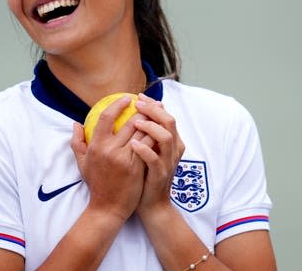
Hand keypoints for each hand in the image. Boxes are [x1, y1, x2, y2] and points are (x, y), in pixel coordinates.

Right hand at [70, 95, 146, 221]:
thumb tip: (76, 123)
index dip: (117, 105)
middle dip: (141, 109)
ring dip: (152, 121)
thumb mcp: (82, 163)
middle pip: (130, 122)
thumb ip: (77, 142)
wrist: (108, 208)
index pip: (106, 117)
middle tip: (147, 102)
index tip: (126, 98)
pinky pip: (149, 146)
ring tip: (157, 112)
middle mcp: (110, 150)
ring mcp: (125, 158)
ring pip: (143, 132)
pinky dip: (155, 136)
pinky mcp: (138, 167)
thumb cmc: (96, 184)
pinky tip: (160, 130)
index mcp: (96, 146)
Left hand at [130, 93, 185, 216]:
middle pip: (169, 121)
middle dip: (153, 110)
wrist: (152, 205)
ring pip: (165, 137)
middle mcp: (173, 149)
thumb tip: (129, 116)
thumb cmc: (145, 177)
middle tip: (136, 104)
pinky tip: (133, 144)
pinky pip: (154, 159)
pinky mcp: (160, 175)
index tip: (138, 97)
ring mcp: (168, 162)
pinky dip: (144, 149)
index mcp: (171, 142)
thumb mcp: (148, 153)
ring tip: (135, 122)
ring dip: (150, 127)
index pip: (165, 116)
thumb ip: (144, 136)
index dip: (153, 104)